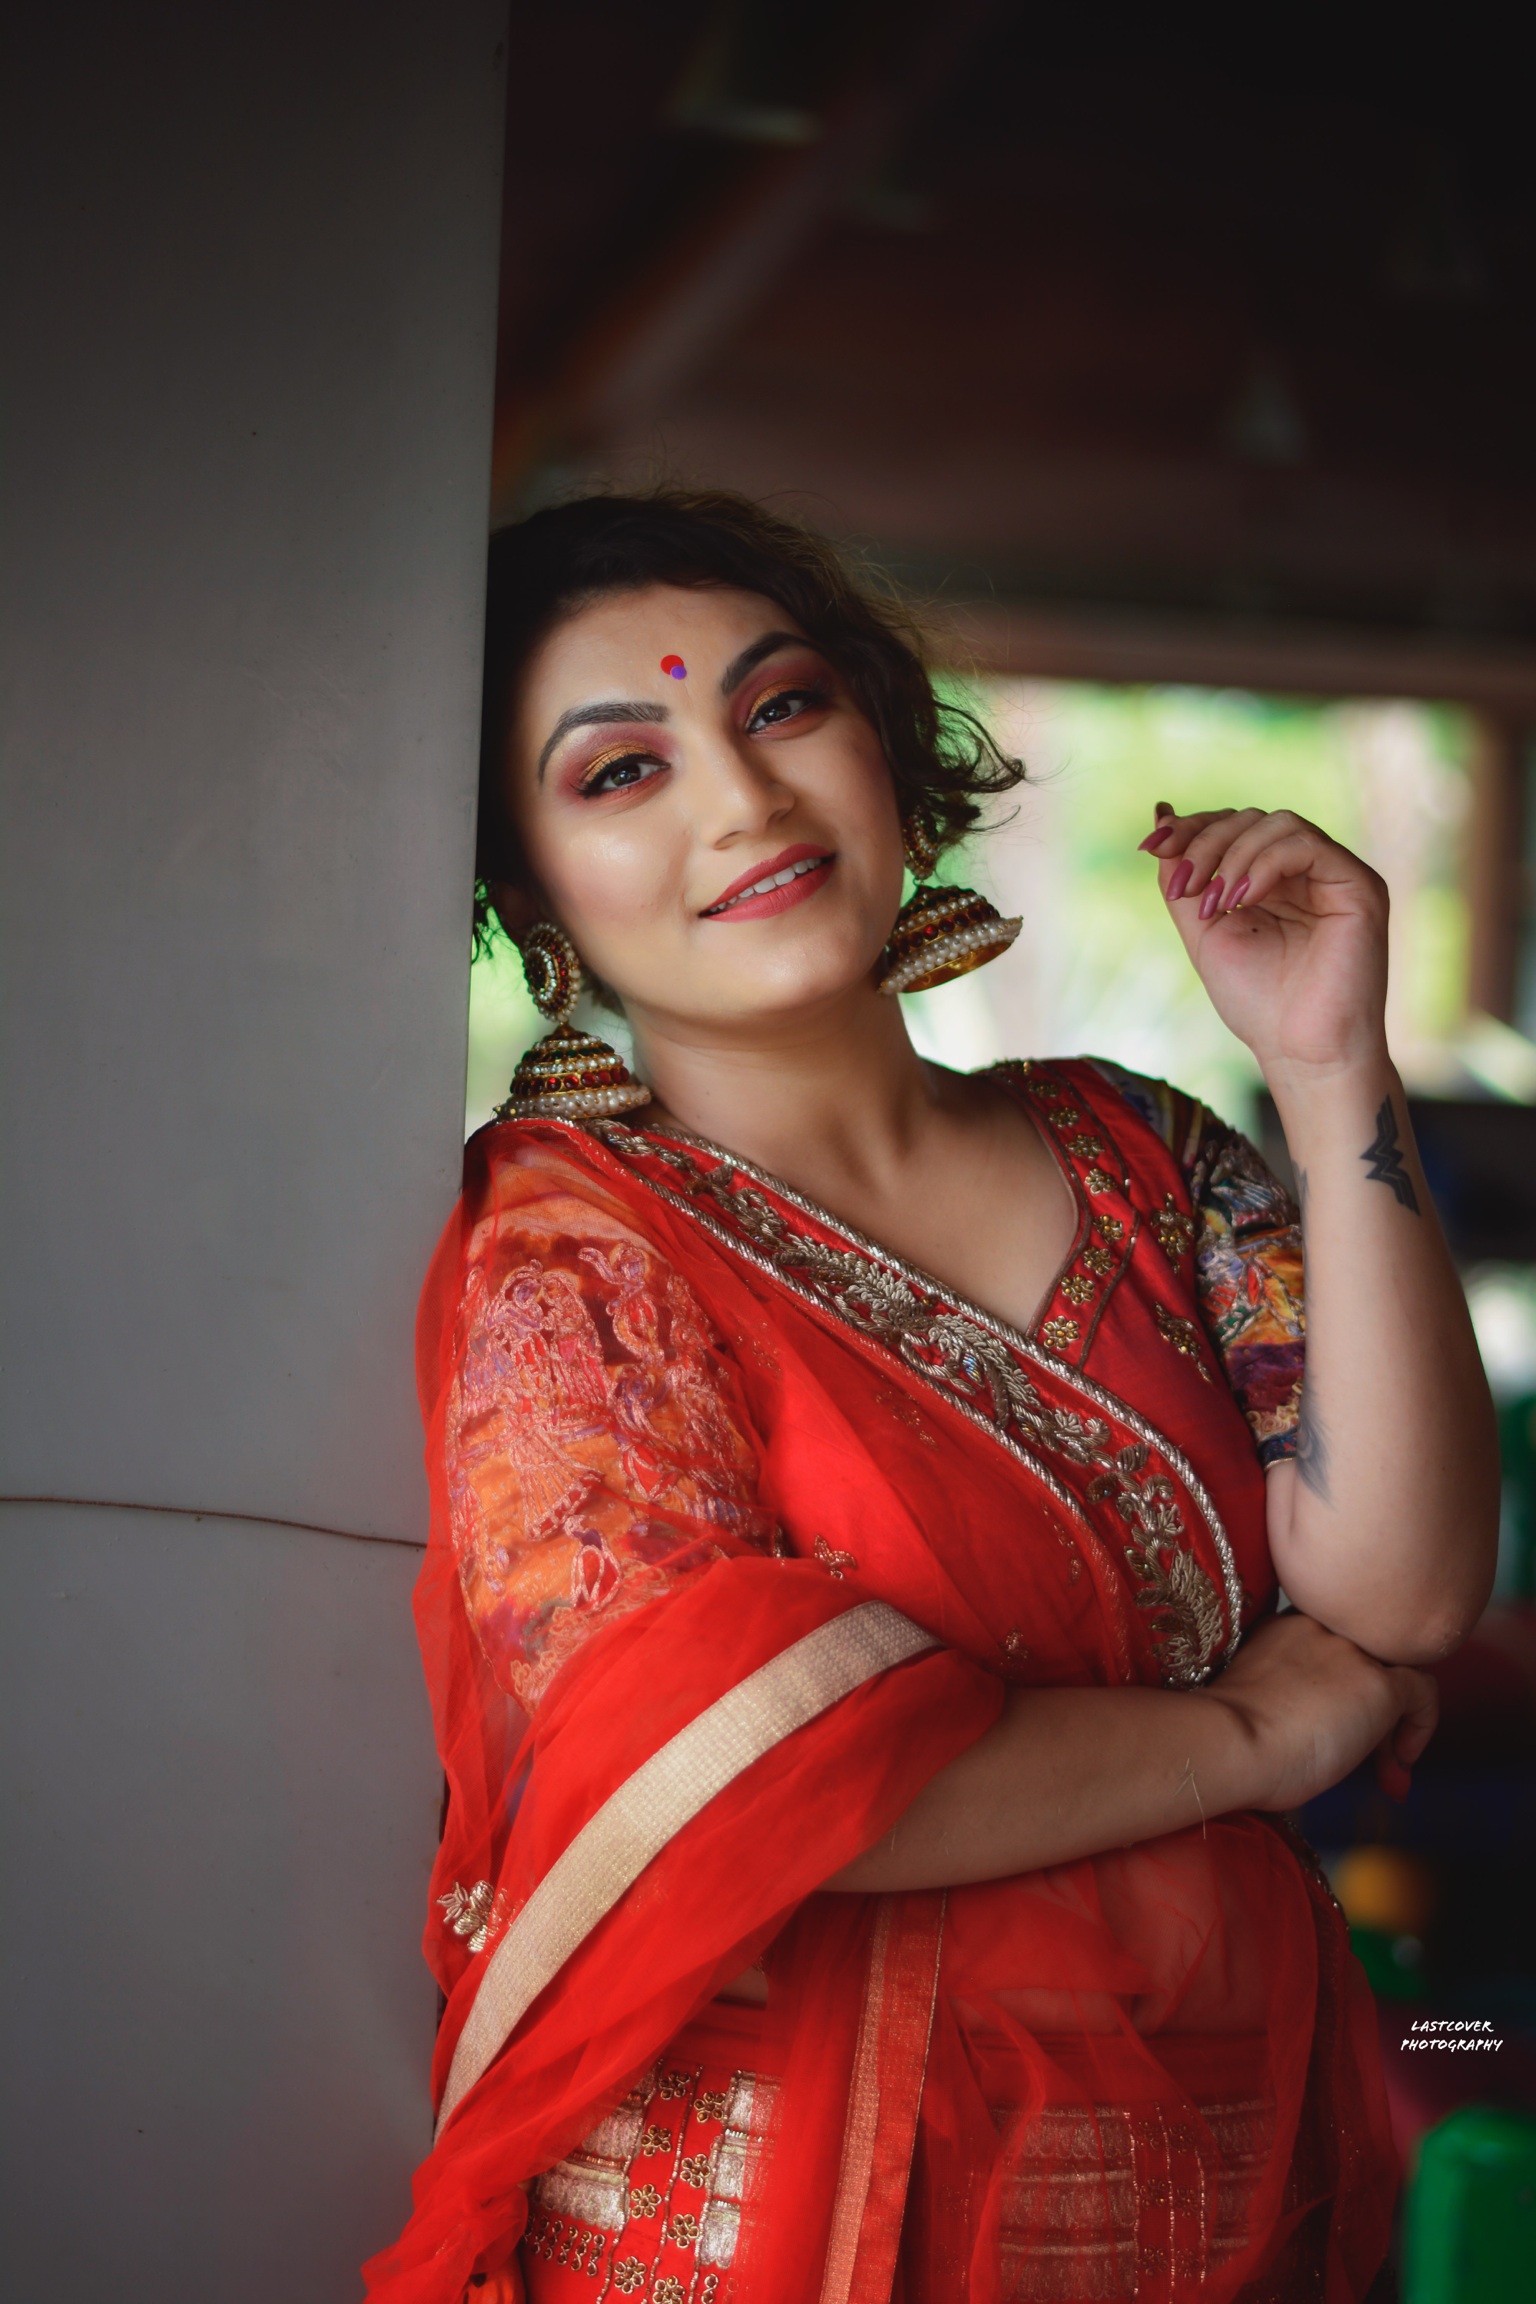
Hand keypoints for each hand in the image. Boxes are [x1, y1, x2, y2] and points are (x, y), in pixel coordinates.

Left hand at [1139, 803, 1388, 1077]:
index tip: (1150, 845)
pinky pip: (1306, 844)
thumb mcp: (1204, 930)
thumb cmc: (1259, 1003)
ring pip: (1278, 822)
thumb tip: (1162, 814)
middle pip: (1251, 818)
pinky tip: (1243, 897)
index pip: (1233, 826)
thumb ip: (1183, 878)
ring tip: (1215, 903)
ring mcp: (1335, 876)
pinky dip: (1265, 863)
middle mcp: (1306, 872)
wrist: (1301, 1052)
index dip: (1191, 828)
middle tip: (1183, 886)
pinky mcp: (1359, 885)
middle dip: (1205, 842)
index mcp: (1273, 881)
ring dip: (1232, 854)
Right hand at [1202, 1611, 1438, 1810]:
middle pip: (1369, 1660)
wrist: (1229, 1742)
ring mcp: (1352, 1652)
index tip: (1335, 1731)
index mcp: (1285, 1628)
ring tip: (1384, 1769)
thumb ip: (1293, 1696)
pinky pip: (1424, 1691)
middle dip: (1372, 1710)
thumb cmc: (1229, 1738)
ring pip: (1396, 1674)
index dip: (1344, 1691)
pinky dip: (1421, 1726)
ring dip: (1392, 1722)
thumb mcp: (1260, 1699)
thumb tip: (1326, 1733)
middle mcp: (1323, 1626)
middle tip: (1370, 1758)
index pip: (1336, 1649)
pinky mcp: (1378, 1683)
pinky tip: (1400, 1761)